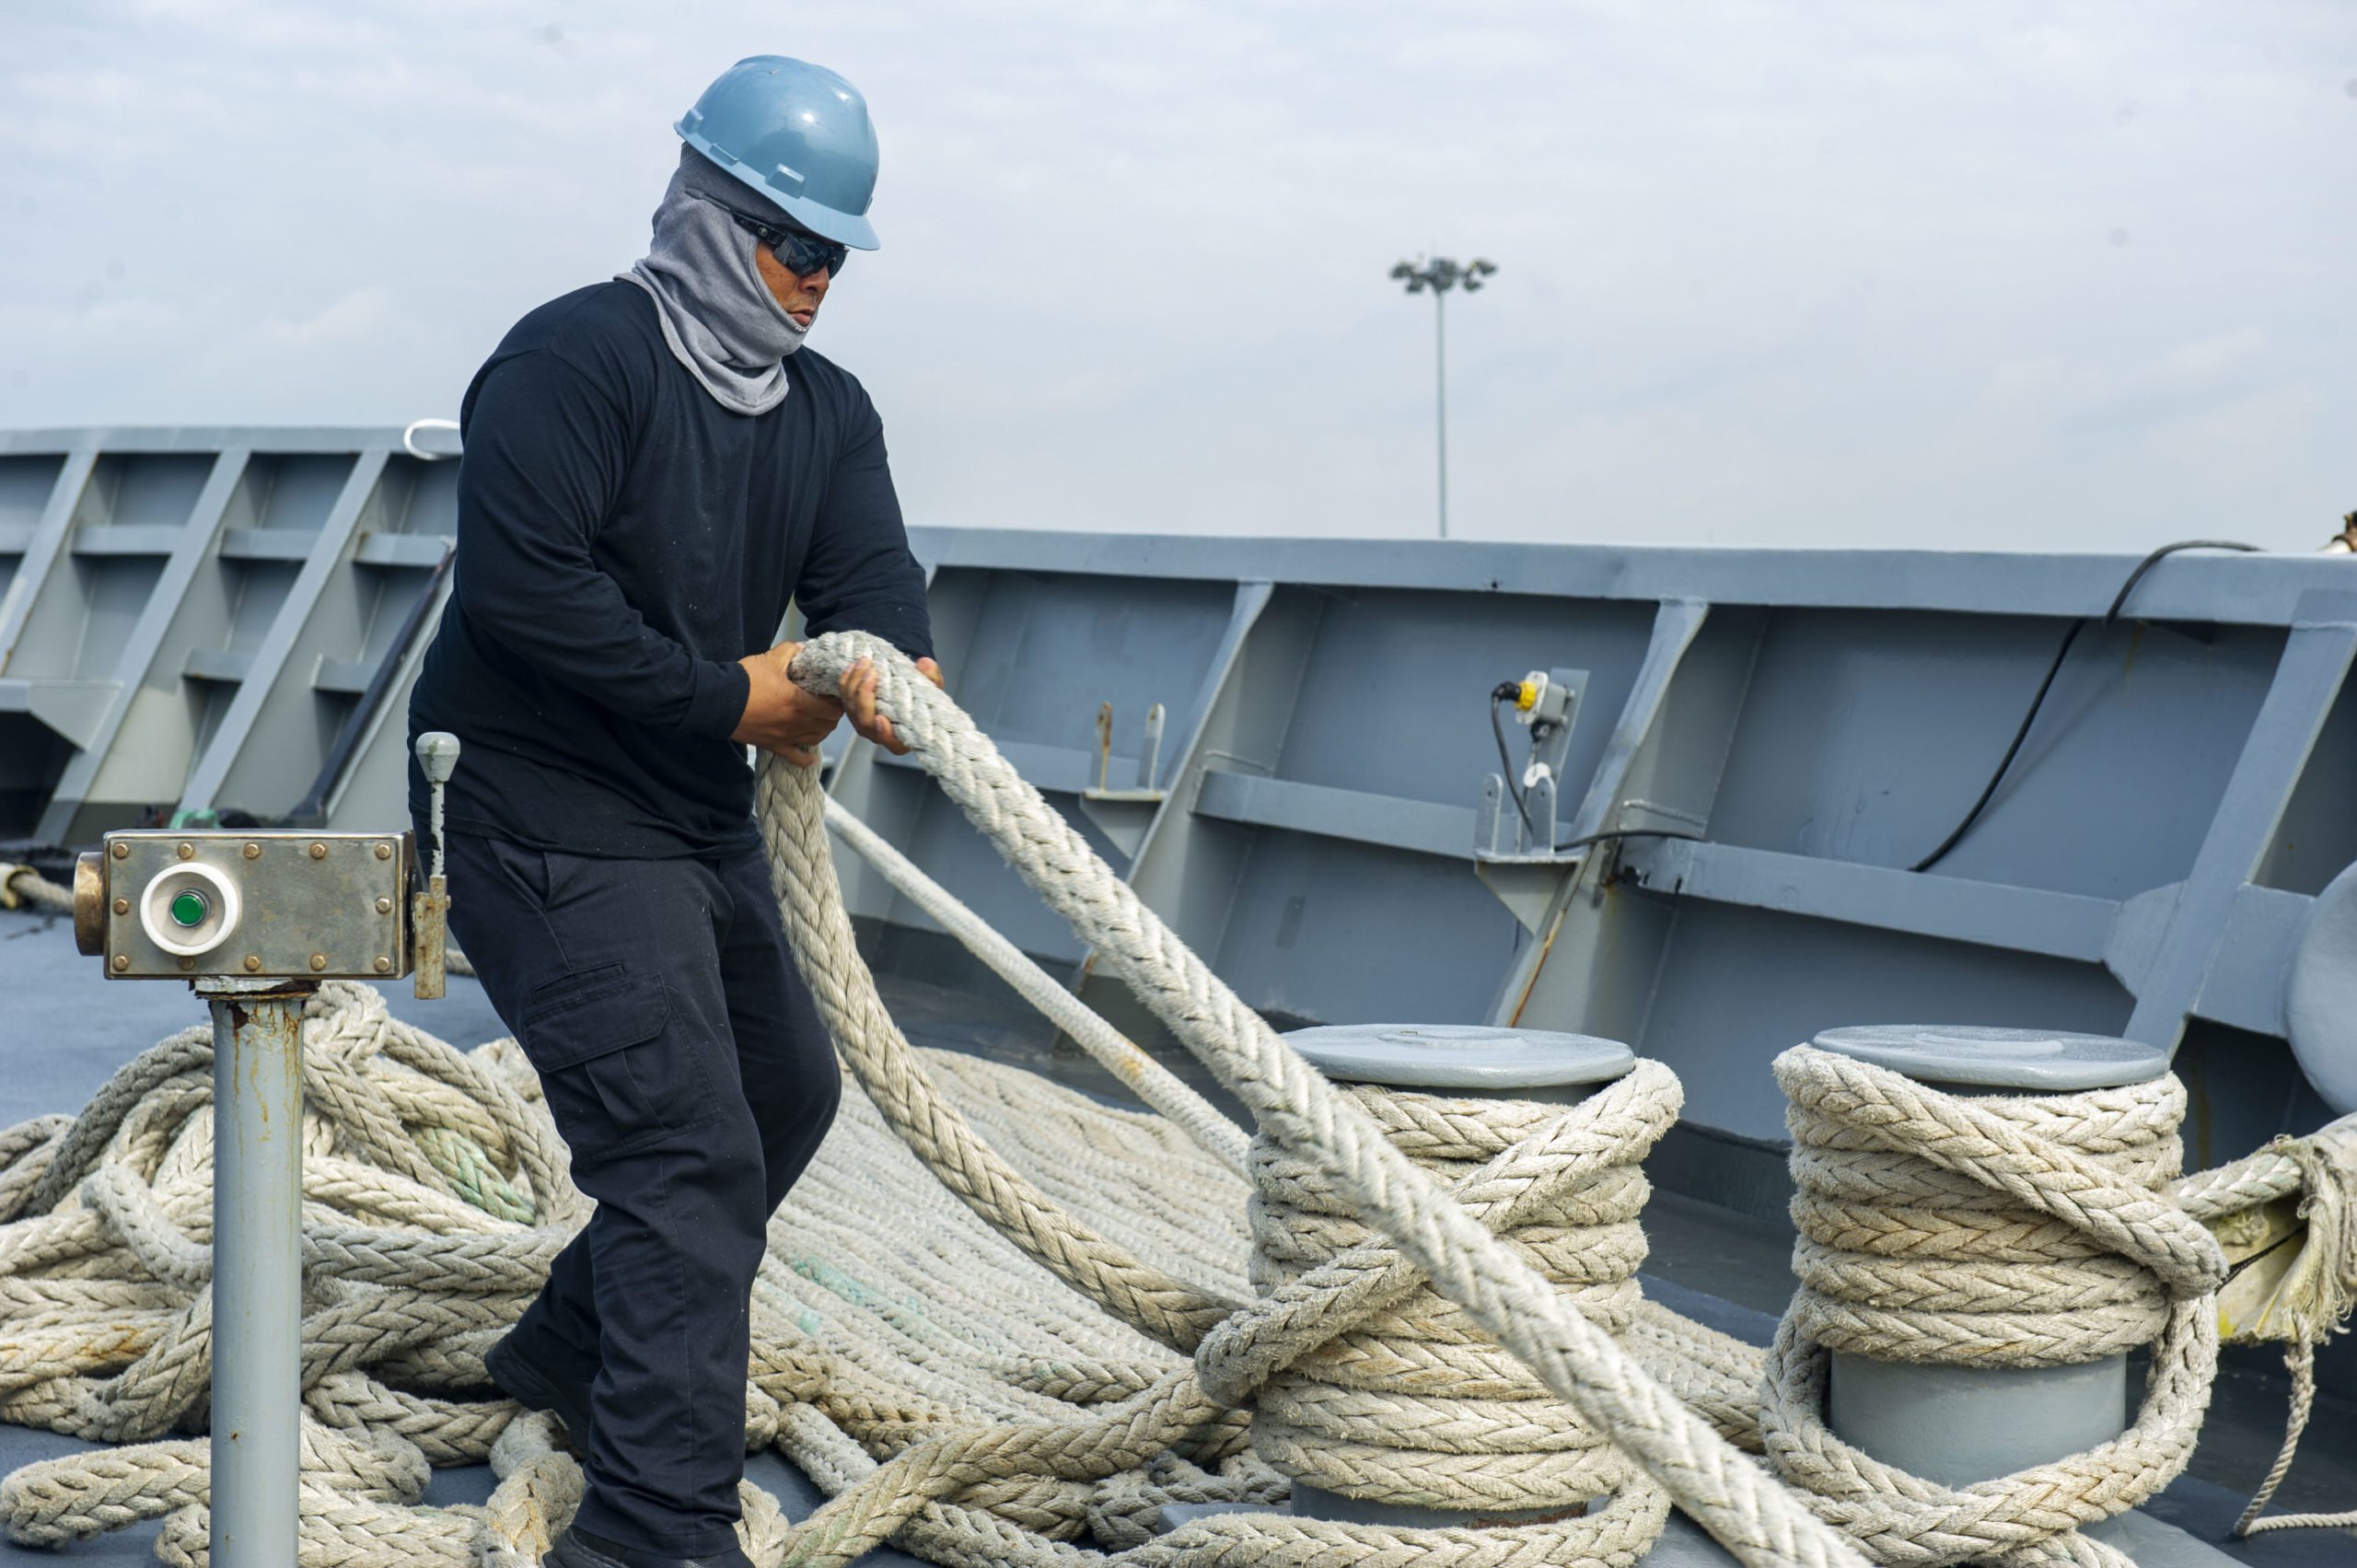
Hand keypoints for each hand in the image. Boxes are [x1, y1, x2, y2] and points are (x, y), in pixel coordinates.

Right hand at [731, 640, 843, 765]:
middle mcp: (797, 723)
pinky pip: (795, 758)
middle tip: (827, 703)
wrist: (717, 701)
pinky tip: (809, 756)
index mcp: (800, 702)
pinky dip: (804, 759)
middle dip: (832, 714)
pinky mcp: (772, 745)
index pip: (834, 708)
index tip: (834, 693)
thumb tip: (803, 648)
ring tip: (819, 720)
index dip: (838, 700)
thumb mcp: (770, 659)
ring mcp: (785, 737)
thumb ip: (791, 652)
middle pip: (829, 725)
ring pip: (816, 739)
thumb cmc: (745, 680)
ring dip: (822, 730)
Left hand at [842, 655, 943, 755]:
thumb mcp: (933, 686)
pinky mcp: (853, 710)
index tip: (880, 718)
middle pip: (865, 722)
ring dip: (855, 683)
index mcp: (902, 737)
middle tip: (872, 673)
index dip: (884, 732)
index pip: (891, 742)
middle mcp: (879, 733)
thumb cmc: (922, 695)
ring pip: (852, 708)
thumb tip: (926, 665)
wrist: (907, 688)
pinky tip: (854, 666)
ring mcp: (863, 722)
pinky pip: (844, 697)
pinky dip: (847, 680)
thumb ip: (932, 677)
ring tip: (865, 663)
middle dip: (865, 696)